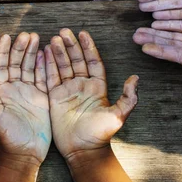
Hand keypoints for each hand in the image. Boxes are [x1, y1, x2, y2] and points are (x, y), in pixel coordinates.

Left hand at [0, 32, 49, 165]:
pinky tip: (46, 53)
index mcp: (1, 90)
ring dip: (32, 52)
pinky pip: (43, 78)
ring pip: (30, 67)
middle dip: (20, 48)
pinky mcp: (42, 98)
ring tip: (36, 37)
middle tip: (27, 34)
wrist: (24, 153)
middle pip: (16, 63)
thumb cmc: (7, 136)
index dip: (3, 51)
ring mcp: (28, 92)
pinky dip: (44, 65)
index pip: (1, 66)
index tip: (6, 36)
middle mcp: (14, 88)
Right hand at [46, 29, 137, 159]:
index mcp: (97, 87)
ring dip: (59, 52)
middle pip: (76, 60)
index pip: (93, 62)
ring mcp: (67, 90)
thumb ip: (128, 97)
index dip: (88, 47)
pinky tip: (45, 52)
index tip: (83, 33)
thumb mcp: (118, 116)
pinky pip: (50, 77)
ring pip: (62, 66)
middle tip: (64, 31)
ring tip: (54, 38)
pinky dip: (48, 65)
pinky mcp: (54, 97)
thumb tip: (136, 78)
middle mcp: (82, 86)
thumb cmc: (100, 134)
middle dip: (70, 45)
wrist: (82, 151)